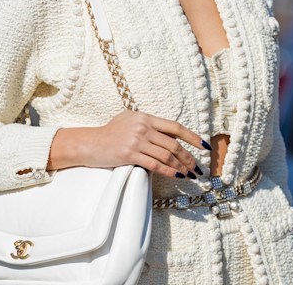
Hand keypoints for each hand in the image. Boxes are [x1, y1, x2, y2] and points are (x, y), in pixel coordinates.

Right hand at [48, 109, 207, 178]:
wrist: (89, 143)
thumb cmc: (109, 133)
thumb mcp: (129, 121)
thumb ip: (147, 125)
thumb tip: (167, 135)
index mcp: (145, 117)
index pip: (174, 126)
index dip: (192, 136)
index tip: (204, 146)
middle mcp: (143, 127)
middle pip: (173, 144)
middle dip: (188, 157)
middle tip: (197, 167)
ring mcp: (136, 140)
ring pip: (166, 155)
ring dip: (180, 166)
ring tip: (189, 174)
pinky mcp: (130, 154)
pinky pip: (155, 164)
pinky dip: (168, 171)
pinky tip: (176, 176)